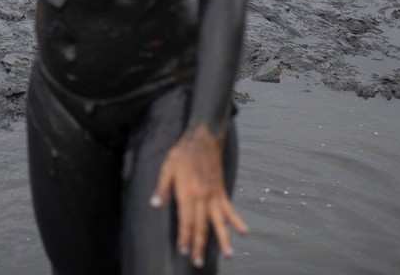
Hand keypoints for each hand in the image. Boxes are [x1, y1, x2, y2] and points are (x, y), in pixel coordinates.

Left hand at [150, 124, 247, 267]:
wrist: (203, 138)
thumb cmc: (182, 153)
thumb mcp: (167, 167)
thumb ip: (162, 187)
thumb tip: (155, 205)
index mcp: (187, 191)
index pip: (186, 220)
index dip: (185, 236)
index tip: (183, 251)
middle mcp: (203, 196)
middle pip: (202, 225)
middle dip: (200, 245)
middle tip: (198, 262)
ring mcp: (214, 194)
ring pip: (219, 221)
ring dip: (224, 239)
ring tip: (229, 256)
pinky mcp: (221, 191)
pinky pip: (229, 209)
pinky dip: (236, 221)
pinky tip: (244, 232)